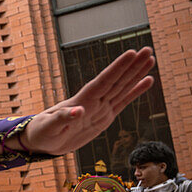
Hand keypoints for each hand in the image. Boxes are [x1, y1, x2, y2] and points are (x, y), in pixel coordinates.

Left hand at [21, 48, 154, 155]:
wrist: (42, 141)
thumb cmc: (41, 132)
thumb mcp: (48, 127)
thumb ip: (62, 118)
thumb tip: (78, 111)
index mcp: (81, 101)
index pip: (103, 82)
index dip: (117, 68)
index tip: (131, 53)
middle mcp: (93, 101)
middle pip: (117, 80)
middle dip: (132, 66)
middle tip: (147, 49)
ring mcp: (100, 108)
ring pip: (123, 88)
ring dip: (137, 73)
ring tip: (150, 58)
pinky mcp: (104, 117)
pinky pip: (123, 102)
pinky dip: (136, 92)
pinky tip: (147, 81)